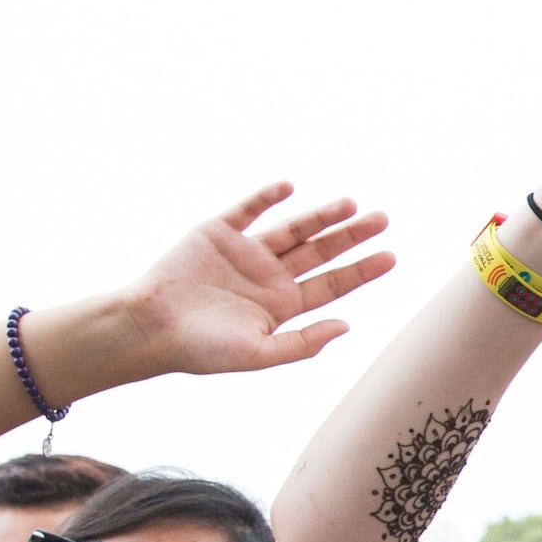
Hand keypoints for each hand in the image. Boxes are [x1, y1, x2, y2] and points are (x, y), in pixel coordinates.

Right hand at [115, 183, 398, 377]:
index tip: (391, 256)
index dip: (361, 270)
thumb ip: (303, 342)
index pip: (332, 284)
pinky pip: (248, 209)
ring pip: (293, 229)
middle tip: (383, 219)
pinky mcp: (218, 232)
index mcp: (282, 306)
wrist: (149, 328)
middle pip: (320, 252)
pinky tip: (290, 187)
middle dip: (351, 236)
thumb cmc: (201, 350)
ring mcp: (245, 252)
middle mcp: (269, 276)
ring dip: (321, 216)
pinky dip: (267, 197)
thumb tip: (348, 326)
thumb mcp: (258, 354)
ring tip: (350, 203)